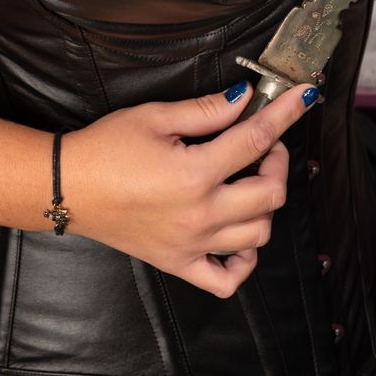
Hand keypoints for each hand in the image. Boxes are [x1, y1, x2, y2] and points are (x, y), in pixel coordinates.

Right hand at [59, 79, 320, 298]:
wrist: (69, 187)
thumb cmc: (106, 147)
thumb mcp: (155, 116)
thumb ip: (205, 110)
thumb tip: (245, 99)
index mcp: (194, 173)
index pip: (256, 140)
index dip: (285, 114)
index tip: (305, 96)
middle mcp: (199, 214)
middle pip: (270, 195)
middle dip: (277, 162)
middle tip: (262, 143)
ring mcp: (192, 244)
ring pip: (258, 235)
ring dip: (264, 205)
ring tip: (246, 182)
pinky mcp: (179, 263)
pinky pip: (226, 279)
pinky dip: (244, 261)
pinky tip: (238, 235)